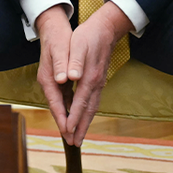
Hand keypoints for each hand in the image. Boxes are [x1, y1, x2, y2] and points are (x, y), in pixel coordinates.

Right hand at [35, 4, 73, 140]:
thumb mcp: (60, 49)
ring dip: (69, 120)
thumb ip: (61, 64)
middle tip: (73, 142)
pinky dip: (71, 109)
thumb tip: (63, 79)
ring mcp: (54, 82)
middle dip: (66, 125)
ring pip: (63, 105)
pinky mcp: (60, 80)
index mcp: (49, 78)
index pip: (56, 102)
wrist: (52, 28)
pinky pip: (66, 99)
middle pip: (59, 108)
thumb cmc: (58, 38)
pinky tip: (76, 116)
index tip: (68, 130)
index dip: (63, 117)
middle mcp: (50, 82)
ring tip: (75, 135)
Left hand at [63, 2, 132, 145]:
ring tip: (78, 136)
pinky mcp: (98, 81)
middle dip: (80, 127)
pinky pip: (92, 101)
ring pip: (92, 108)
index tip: (67, 131)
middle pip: (88, 111)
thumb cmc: (88, 36)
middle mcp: (96, 84)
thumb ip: (74, 63)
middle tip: (74, 143)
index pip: (80, 103)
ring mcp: (98, 83)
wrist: (105, 29)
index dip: (73, 118)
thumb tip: (70, 77)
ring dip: (84, 122)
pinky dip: (87, 112)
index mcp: (89, 77)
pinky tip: (83, 117)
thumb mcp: (78, 45)